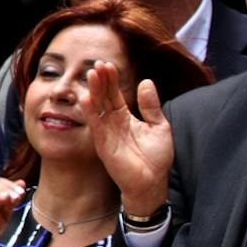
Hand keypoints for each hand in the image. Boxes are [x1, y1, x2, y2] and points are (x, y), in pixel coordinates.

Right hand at [87, 59, 172, 217]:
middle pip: (104, 97)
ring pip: (98, 108)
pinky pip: (96, 126)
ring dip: (93, 91)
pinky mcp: (104, 146)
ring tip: (92, 75)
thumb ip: (151, 105)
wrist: (153, 182)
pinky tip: (86, 99)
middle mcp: (113, 123)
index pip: (114, 94)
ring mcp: (107, 134)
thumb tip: (146, 81)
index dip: (111, 80)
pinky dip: (91, 113)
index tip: (107, 64)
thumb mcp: (159, 126)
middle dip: (101, 81)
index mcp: (125, 117)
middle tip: (97, 64)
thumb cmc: (156, 157)